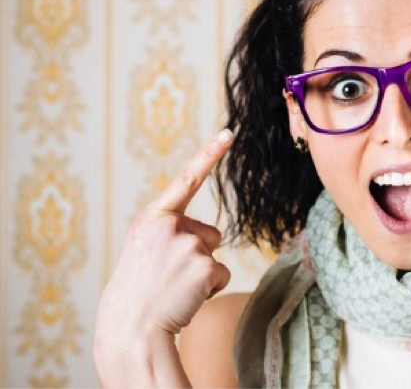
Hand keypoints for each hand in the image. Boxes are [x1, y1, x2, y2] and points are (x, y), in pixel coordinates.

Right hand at [96, 130, 233, 341]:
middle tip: (168, 277)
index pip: (186, 179)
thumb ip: (168, 232)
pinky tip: (185, 298)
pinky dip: (209, 289)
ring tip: (174, 288)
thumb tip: (209, 236)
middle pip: (210, 234)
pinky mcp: (204, 266)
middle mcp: (169, 225)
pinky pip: (221, 275)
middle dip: (198, 255)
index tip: (229, 133)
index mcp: (152, 217)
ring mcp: (188, 245)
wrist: (130, 328)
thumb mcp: (144, 249)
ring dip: (202, 274)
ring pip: (214, 256)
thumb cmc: (138, 291)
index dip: (209, 154)